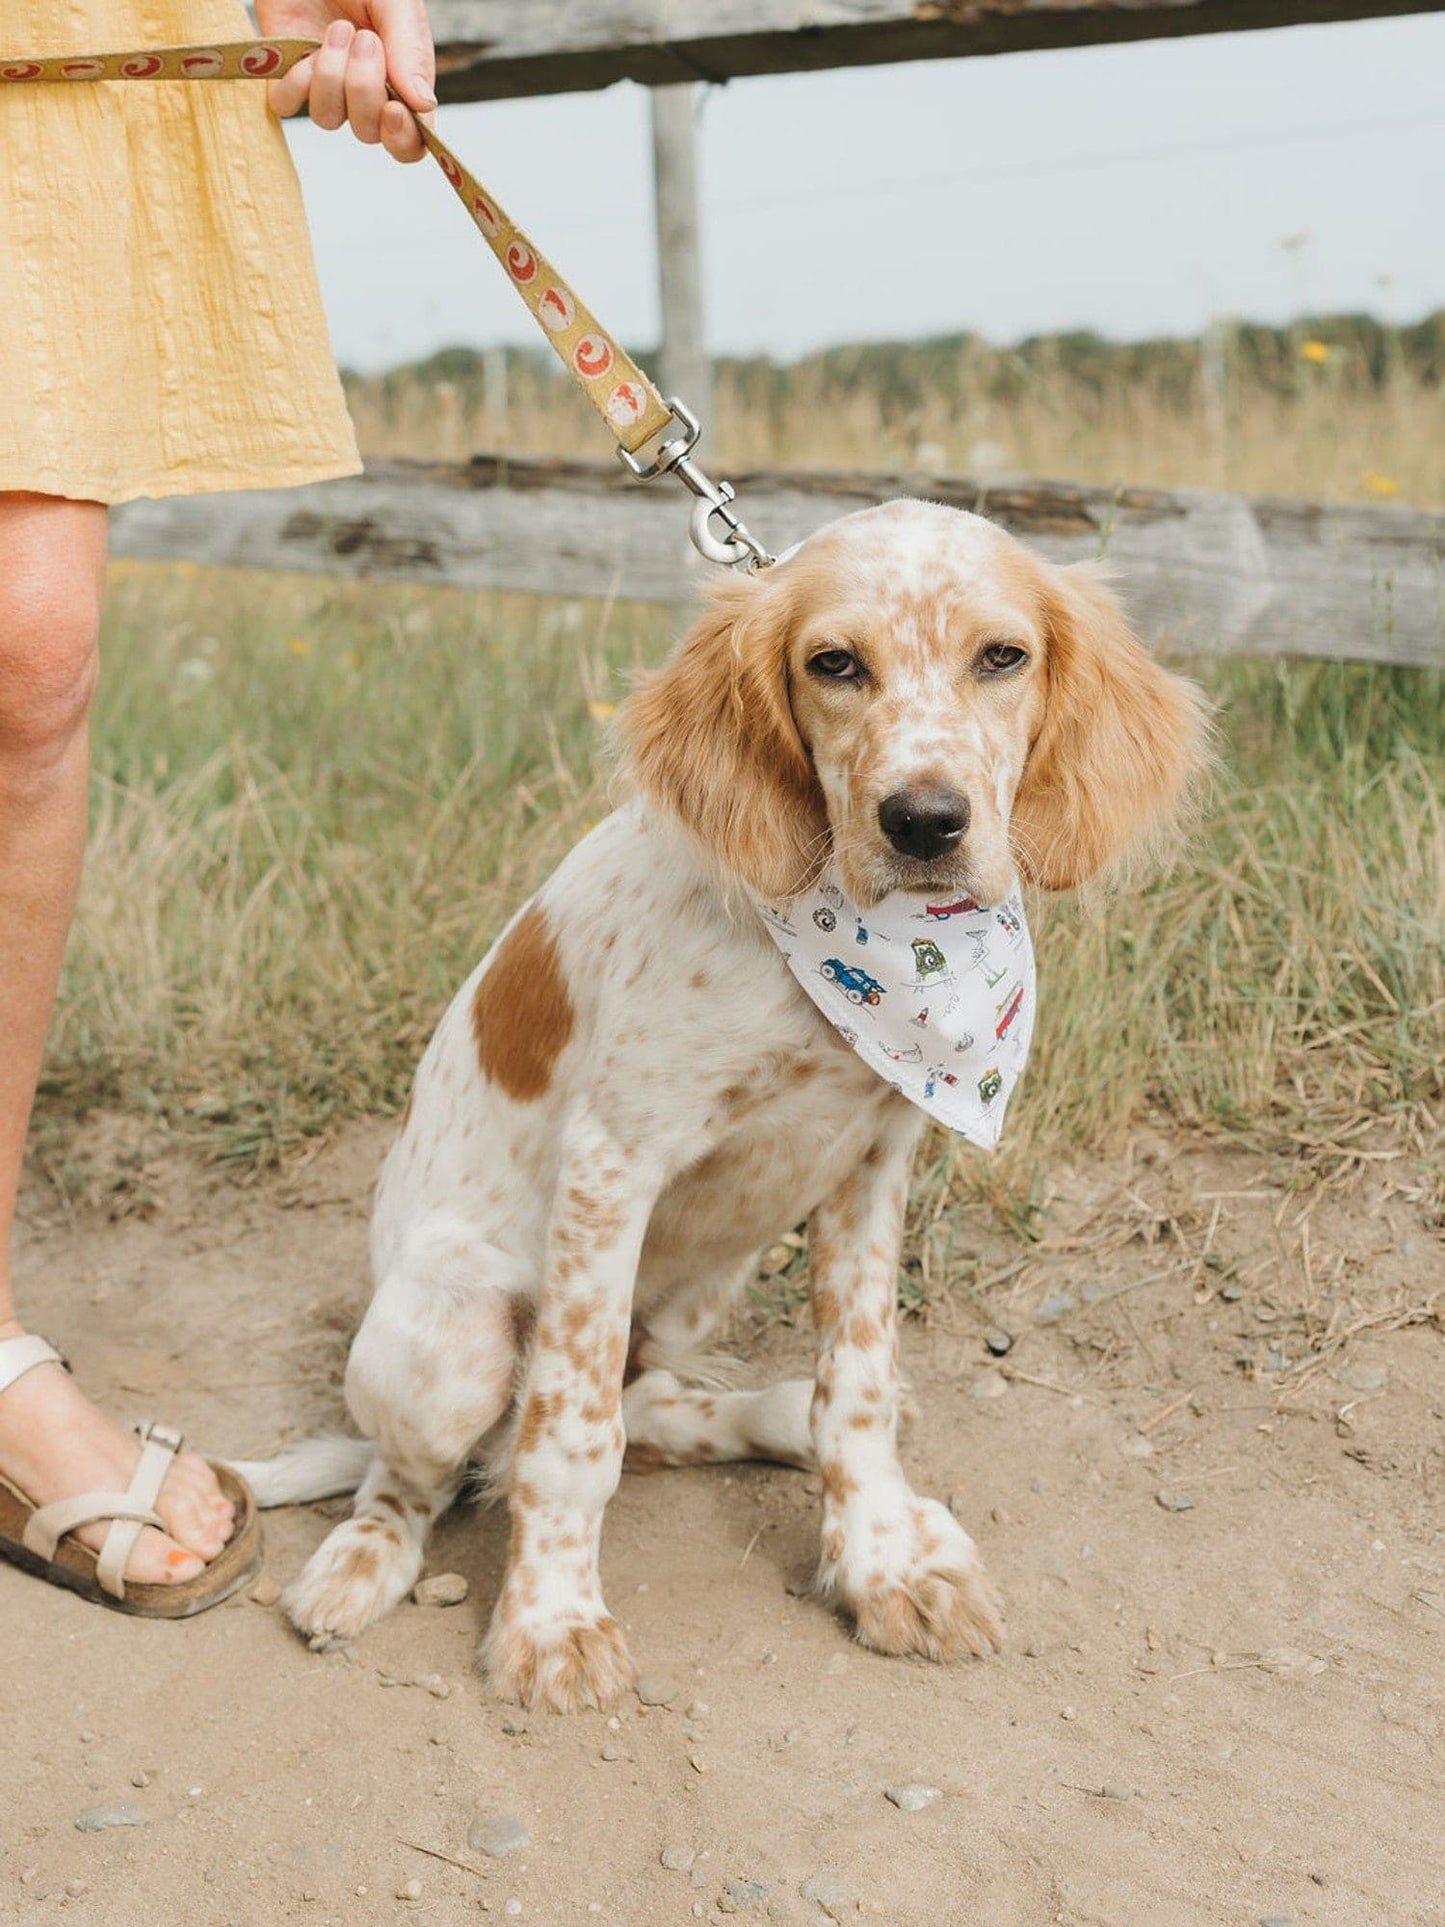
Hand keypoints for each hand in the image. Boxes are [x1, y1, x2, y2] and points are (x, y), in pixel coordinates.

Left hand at [255, 0, 434, 162]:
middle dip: (364, 89)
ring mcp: (326, 87)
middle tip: (364, 37)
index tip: (394, 110)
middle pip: (367, 132)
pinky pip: (287, 105)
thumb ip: (410, 51)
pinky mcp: (288, 74)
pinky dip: (295, 82)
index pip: (409, 142)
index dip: (403, 140)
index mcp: (402, 85)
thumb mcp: (396, 4)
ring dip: (331, 76)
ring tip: (338, 29)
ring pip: (328, 118)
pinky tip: (304, 49)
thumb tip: (425, 106)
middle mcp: (365, 95)